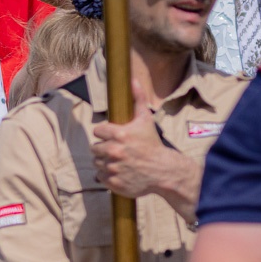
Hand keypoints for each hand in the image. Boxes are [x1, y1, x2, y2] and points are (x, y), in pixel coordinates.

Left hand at [91, 80, 194, 203]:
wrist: (165, 171)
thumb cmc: (153, 144)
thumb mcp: (145, 120)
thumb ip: (137, 99)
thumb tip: (132, 79)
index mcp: (118, 134)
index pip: (97, 131)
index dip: (105, 134)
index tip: (116, 137)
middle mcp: (114, 151)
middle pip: (94, 148)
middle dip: (104, 148)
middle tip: (118, 151)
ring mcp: (113, 168)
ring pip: (97, 162)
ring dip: (105, 162)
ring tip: (120, 161)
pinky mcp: (113, 182)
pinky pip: (100, 177)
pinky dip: (107, 176)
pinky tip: (120, 172)